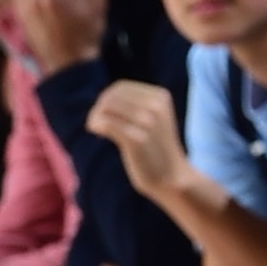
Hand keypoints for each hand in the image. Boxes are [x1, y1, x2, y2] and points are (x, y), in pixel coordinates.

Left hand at [85, 80, 193, 205]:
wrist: (172, 178)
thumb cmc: (155, 149)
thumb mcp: (152, 119)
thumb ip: (135, 106)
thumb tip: (104, 98)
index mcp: (161, 97)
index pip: (121, 87)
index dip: (106, 99)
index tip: (104, 116)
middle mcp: (156, 106)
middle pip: (111, 96)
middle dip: (98, 108)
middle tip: (96, 125)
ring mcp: (147, 122)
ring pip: (106, 107)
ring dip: (94, 117)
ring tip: (95, 129)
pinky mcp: (137, 139)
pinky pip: (106, 123)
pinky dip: (96, 126)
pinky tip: (96, 133)